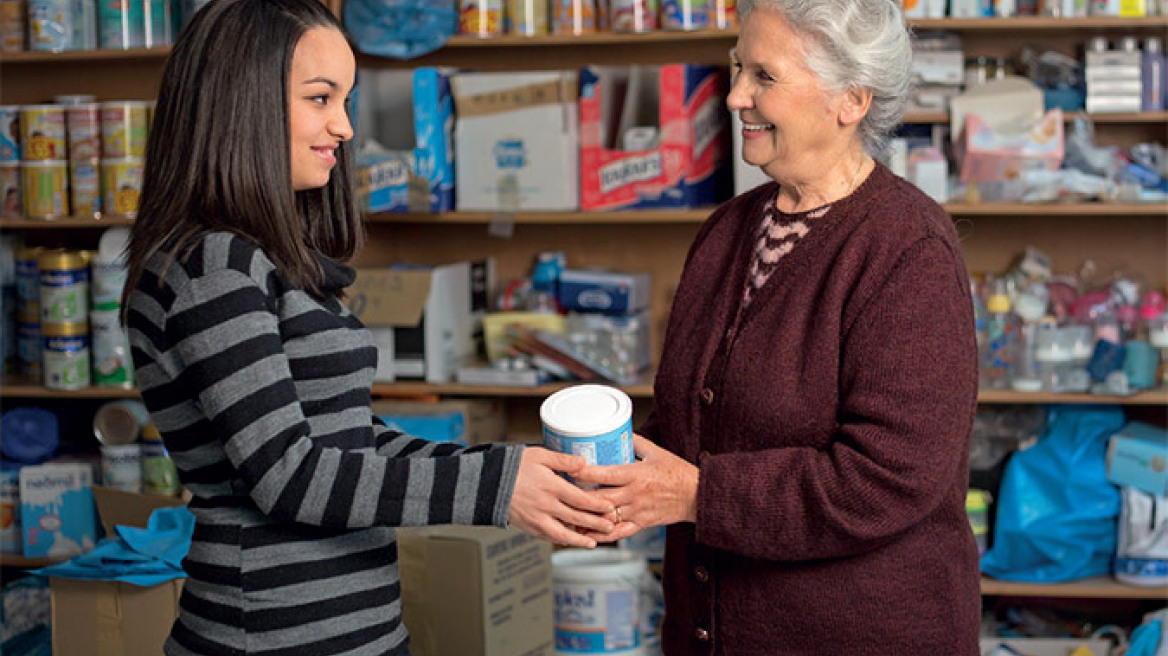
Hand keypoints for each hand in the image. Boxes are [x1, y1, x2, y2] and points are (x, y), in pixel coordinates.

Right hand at [508, 447, 615, 547]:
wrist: (489, 482)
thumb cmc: (514, 466)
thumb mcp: (539, 455)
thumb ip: (563, 460)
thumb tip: (584, 463)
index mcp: (551, 487)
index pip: (580, 499)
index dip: (597, 505)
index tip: (609, 507)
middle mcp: (546, 505)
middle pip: (576, 518)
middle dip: (595, 524)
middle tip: (610, 526)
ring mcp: (536, 519)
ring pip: (562, 534)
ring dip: (579, 540)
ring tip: (592, 543)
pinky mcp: (528, 526)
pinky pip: (547, 537)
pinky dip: (560, 541)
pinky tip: (568, 541)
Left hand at [573, 435, 698, 537]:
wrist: (698, 496)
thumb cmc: (679, 473)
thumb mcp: (657, 452)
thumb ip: (636, 442)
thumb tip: (618, 432)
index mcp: (637, 474)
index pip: (605, 473)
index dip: (584, 472)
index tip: (568, 468)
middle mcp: (635, 494)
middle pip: (600, 498)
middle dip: (579, 498)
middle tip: (560, 494)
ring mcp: (637, 511)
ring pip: (606, 517)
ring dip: (586, 518)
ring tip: (566, 516)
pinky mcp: (641, 524)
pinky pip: (618, 533)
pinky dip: (601, 535)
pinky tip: (587, 534)